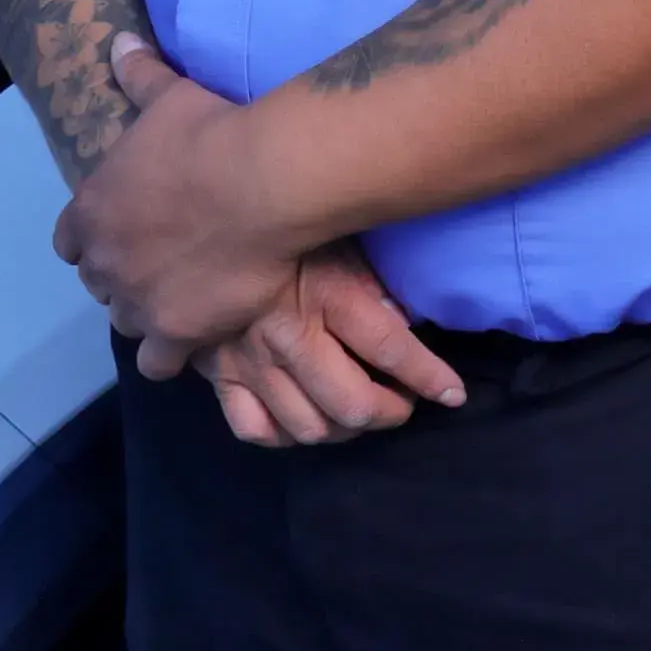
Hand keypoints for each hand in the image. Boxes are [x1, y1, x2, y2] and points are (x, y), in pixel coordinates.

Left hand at [55, 37, 462, 435]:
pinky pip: (158, 362)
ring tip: (182, 304)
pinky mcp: (175, 332)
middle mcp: (103, 262)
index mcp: (90, 209)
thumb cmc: (211, 134)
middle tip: (162, 267)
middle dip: (123, 278)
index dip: (96, 239)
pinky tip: (194, 342)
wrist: (259, 182)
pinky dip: (170, 355)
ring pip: (125, 323)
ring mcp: (137, 301)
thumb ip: (139, 76)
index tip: (125, 234)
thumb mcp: (169, 97)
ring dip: (146, 316)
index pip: (70, 242)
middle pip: (99, 284)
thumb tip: (120, 44)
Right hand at [199, 245, 468, 445]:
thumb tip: (406, 318)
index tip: (453, 393)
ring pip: (307, 425)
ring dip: (344, 430)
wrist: (197, 216)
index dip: (429, 377)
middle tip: (403, 404)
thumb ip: (368, 277)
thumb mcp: (336, 233)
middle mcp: (289, 335)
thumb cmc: (282, 220)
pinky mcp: (217, 372)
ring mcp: (250, 360)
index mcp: (327, 294)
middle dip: (390, 412)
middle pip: (352, 403)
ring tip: (360, 413)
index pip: (392, 348)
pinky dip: (283, 435)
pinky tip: (303, 420)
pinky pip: (253, 427)